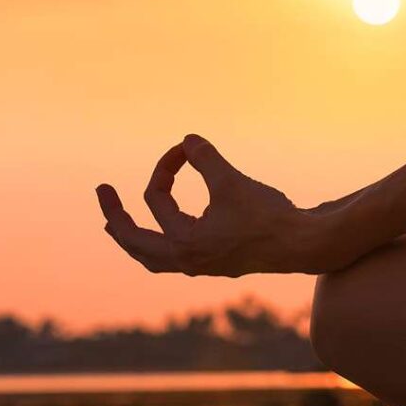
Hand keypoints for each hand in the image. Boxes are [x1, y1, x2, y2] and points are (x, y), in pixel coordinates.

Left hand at [96, 135, 324, 276]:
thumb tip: (186, 140)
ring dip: (132, 238)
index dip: (166, 166)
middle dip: (115, 216)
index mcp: (184, 243)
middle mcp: (187, 260)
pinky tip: (161, 233)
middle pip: (134, 243)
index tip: (185, 148)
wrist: (304, 244)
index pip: (156, 198)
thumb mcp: (231, 181)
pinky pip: (171, 259)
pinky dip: (157, 244)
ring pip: (151, 258)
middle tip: (102, 191)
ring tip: (114, 225)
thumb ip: (205, 158)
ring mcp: (200, 265)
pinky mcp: (215, 263)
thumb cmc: (268, 215)